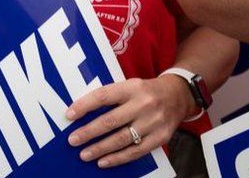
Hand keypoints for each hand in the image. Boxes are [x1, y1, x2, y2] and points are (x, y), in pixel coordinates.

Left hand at [66, 76, 193, 167]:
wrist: (178, 95)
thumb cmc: (145, 91)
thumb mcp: (129, 85)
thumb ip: (110, 96)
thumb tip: (82, 111)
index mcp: (132, 87)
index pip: (104, 96)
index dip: (85, 105)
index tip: (69, 115)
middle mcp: (143, 104)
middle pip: (111, 120)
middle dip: (89, 132)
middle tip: (73, 140)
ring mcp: (154, 121)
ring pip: (122, 138)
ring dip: (100, 148)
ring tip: (84, 154)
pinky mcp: (161, 137)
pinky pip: (136, 151)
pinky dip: (118, 158)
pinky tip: (103, 161)